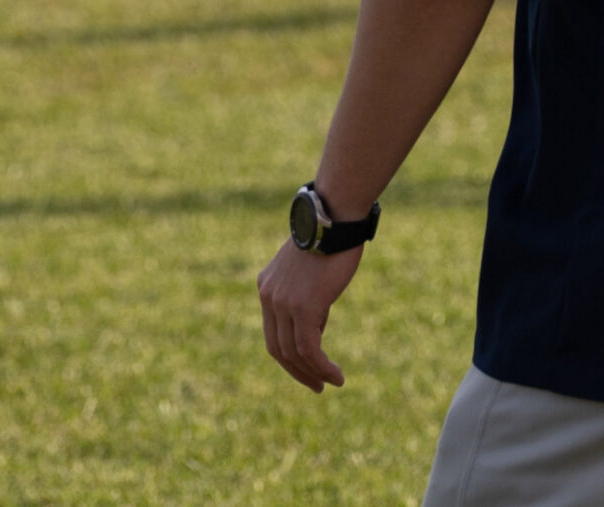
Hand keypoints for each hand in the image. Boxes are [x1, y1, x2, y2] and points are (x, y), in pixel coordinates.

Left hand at [258, 236, 364, 391]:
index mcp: (267, 287)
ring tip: (331, 383)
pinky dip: (322, 367)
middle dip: (297, 371)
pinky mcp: (303, 308)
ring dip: (313, 373)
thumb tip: (316, 319)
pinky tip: (336, 376)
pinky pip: (309, 349)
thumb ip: (306, 292)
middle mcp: (269, 297)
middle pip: (277, 348)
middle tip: (316, 386)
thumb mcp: (310, 266)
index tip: (308, 366)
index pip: (273, 332)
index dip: (289, 355)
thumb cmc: (331, 235)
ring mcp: (283, 304)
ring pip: (293, 353)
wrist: (335, 218)